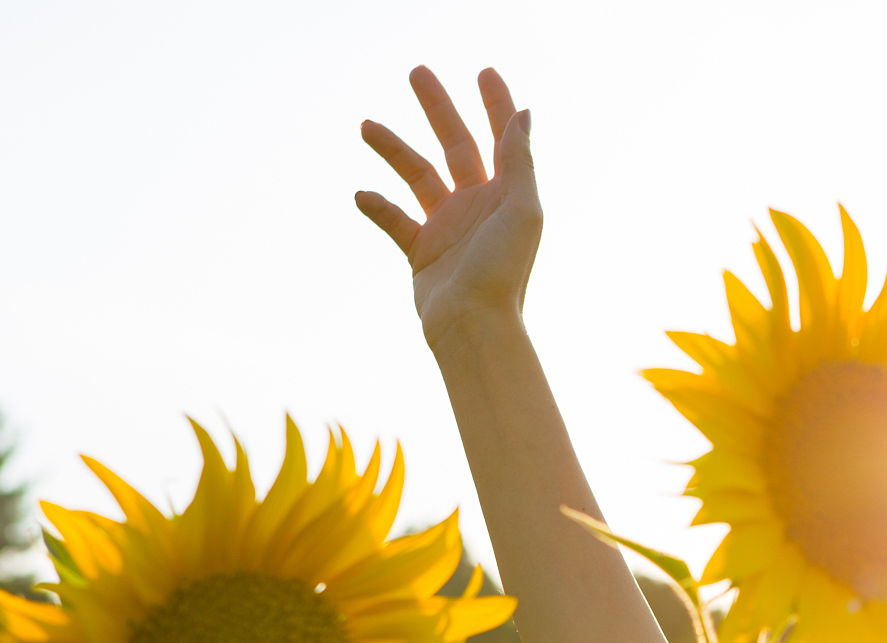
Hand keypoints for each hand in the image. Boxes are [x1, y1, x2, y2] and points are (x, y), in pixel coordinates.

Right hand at [357, 67, 539, 350]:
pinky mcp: (422, 252)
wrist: (474, 327)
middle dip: (437, 108)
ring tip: (366, 126)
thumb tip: (524, 112)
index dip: (496, 103)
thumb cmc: (504, 271)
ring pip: (417, 175)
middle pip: (455, 144)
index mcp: (506, 193)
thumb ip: (520, 160)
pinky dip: (377, 206)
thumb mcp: (521, 210)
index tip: (483, 72)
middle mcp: (478, 205)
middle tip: (417, 72)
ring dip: (393, 149)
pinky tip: (362, 194)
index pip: (501, 137)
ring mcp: (448, 227)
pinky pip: (395, 220)